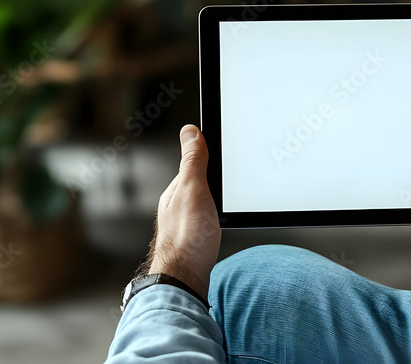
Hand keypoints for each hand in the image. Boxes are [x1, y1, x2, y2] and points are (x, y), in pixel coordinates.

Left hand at [145, 125, 220, 296]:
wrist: (185, 279)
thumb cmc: (187, 238)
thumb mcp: (192, 190)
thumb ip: (193, 162)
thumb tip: (190, 131)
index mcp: (176, 190)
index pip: (194, 163)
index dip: (209, 153)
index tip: (225, 145)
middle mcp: (178, 205)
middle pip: (200, 182)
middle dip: (214, 175)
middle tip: (233, 170)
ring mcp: (186, 223)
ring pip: (204, 201)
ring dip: (217, 197)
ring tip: (229, 194)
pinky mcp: (196, 239)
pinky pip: (208, 218)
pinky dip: (218, 214)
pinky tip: (223, 219)